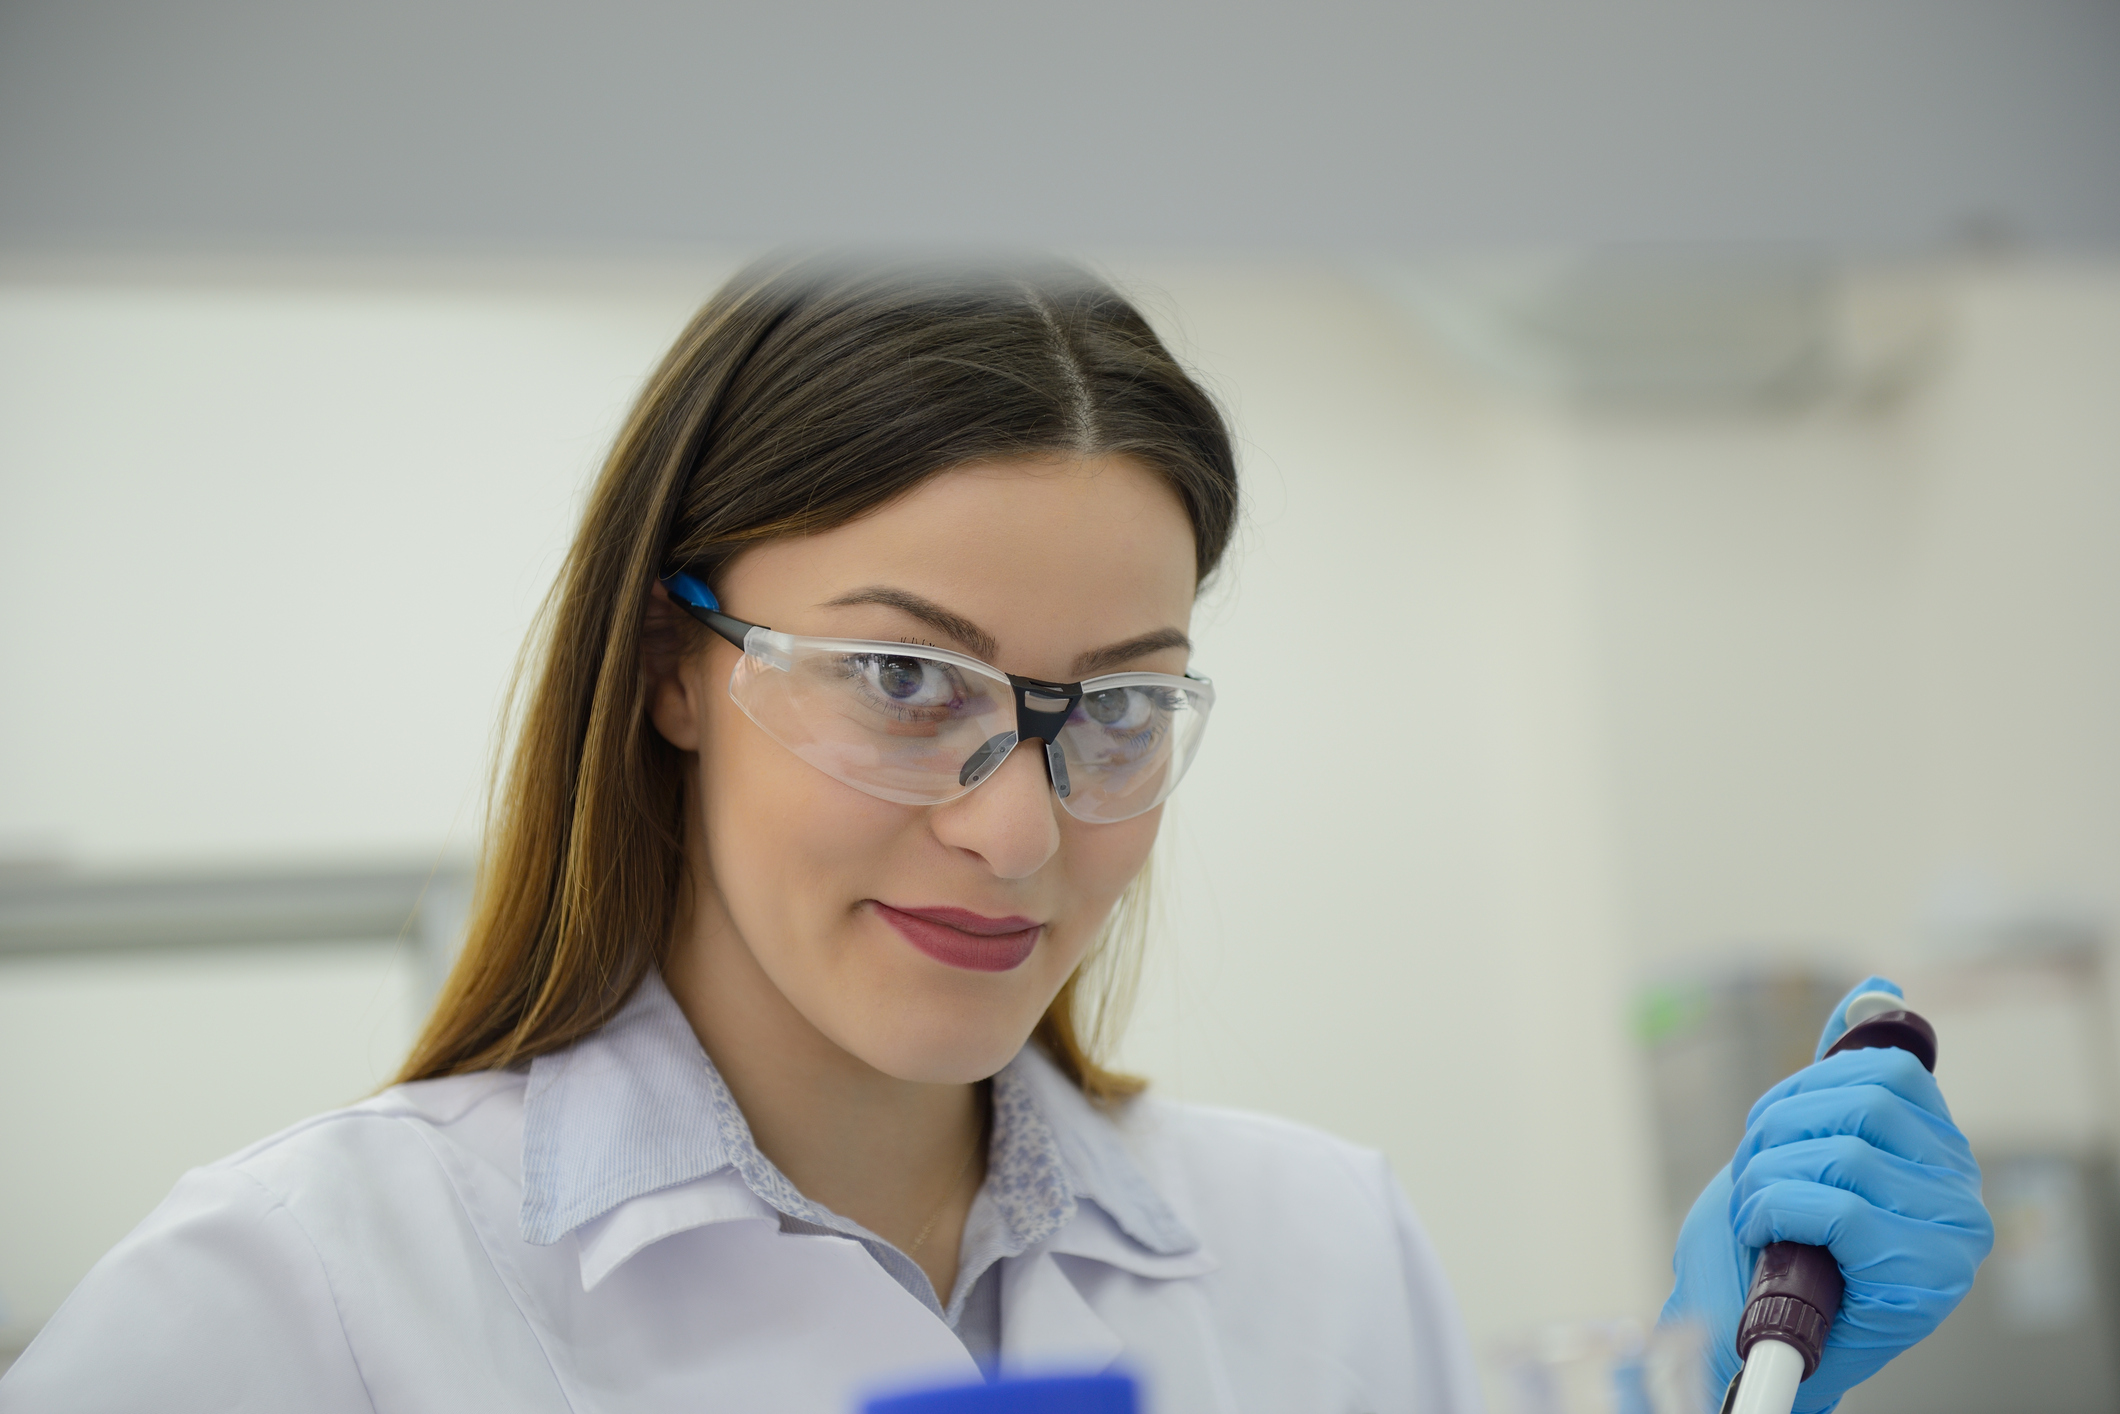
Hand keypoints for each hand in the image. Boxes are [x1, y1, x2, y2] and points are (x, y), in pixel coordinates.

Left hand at [1660, 976, 1992, 1412]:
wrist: (1746, 1337)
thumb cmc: (1768, 1244)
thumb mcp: (1799, 1142)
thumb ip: (1842, 1074)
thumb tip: (1875, 991)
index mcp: (1936, 1150)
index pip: (1885, 1069)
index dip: (1806, 1085)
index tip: (1773, 1127)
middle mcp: (1959, 1191)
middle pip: (1862, 1103)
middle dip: (1778, 1128)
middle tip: (1753, 1172)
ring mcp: (1950, 1237)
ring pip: (1843, 1153)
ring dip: (1767, 1176)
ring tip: (1756, 1213)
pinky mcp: (1923, 1277)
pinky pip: (1837, 1206)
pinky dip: (1777, 1211)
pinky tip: (1766, 1237)